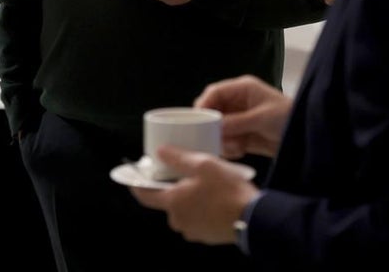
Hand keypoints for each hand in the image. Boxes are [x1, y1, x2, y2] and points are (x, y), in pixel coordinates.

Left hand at [128, 147, 258, 244]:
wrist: (256, 219)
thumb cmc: (227, 190)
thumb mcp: (203, 165)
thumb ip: (178, 158)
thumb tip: (159, 151)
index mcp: (173, 203)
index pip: (144, 195)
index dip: (136, 184)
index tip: (133, 175)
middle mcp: (179, 220)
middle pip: (167, 201)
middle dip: (172, 187)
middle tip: (183, 173)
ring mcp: (193, 231)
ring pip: (184, 210)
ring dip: (189, 198)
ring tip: (204, 184)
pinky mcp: (208, 237)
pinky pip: (198, 219)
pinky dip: (202, 209)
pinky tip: (215, 198)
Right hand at [195, 75, 291, 158]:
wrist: (308, 137)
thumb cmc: (289, 117)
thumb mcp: (262, 117)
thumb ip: (237, 121)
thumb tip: (214, 126)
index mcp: (243, 89)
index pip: (215, 92)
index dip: (204, 104)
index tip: (198, 120)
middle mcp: (239, 103)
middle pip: (214, 111)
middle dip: (213, 126)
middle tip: (213, 138)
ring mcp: (241, 119)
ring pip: (219, 128)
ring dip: (222, 139)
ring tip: (234, 147)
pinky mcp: (244, 135)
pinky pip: (228, 140)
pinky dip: (230, 147)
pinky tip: (240, 151)